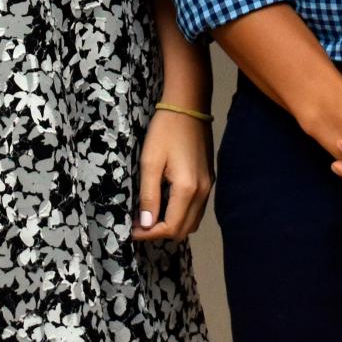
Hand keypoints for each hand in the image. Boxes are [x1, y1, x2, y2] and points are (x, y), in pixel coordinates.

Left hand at [133, 109, 213, 241]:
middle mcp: (203, 192)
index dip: (150, 234)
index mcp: (187, 189)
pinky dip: (181, 214)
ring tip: (150, 216)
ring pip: (193, 221)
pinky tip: (165, 204)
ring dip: (172, 225)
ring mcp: (209, 186)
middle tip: (139, 224)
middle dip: (160, 233)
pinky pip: (197, 209)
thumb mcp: (150, 162)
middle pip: (184, 230)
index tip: (132, 230)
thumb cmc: (165, 131)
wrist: (188, 107)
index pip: (171, 227)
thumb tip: (146, 224)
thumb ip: (149, 196)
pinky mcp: (209, 180)